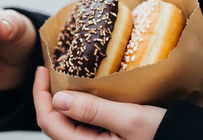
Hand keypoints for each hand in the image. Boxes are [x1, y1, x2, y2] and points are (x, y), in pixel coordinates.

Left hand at [33, 66, 165, 139]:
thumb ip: (93, 110)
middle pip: (53, 123)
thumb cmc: (162, 134)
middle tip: (49, 71)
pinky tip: (80, 93)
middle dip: (46, 96)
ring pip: (65, 123)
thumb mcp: (130, 118)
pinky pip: (79, 124)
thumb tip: (58, 99)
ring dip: (60, 101)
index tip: (42, 70)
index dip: (40, 95)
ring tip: (61, 78)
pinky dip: (75, 107)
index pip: (49, 122)